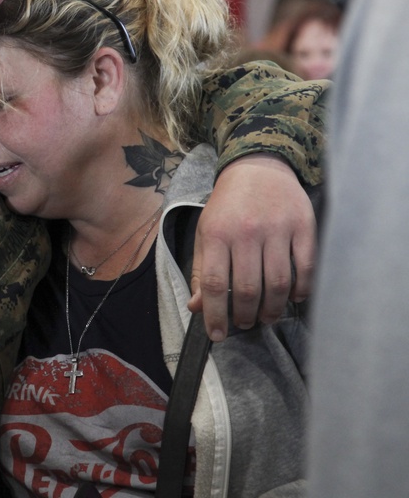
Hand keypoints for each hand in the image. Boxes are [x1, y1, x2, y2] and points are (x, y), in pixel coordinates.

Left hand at [188, 153, 314, 340]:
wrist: (257, 167)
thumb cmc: (227, 206)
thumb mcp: (205, 233)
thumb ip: (200, 270)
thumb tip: (197, 307)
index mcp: (216, 234)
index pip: (212, 282)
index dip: (214, 314)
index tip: (217, 335)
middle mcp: (245, 232)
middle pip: (247, 288)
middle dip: (245, 315)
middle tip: (245, 323)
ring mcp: (276, 229)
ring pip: (277, 283)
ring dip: (272, 309)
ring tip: (267, 317)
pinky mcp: (303, 226)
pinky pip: (306, 267)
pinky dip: (301, 290)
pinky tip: (293, 299)